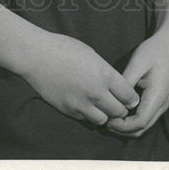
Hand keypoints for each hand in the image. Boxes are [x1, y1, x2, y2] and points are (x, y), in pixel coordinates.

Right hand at [20, 31, 139, 125]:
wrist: (37, 56)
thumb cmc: (64, 48)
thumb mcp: (92, 55)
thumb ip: (105, 72)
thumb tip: (115, 85)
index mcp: (104, 75)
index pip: (128, 96)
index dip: (131, 98)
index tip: (130, 97)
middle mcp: (96, 93)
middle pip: (119, 112)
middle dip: (121, 109)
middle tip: (118, 104)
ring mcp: (81, 104)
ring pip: (103, 120)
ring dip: (105, 115)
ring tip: (102, 107)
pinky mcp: (68, 111)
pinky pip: (85, 119)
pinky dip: (88, 115)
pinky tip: (85, 105)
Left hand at [105, 31, 168, 138]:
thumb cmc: (154, 51)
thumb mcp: (137, 63)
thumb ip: (126, 83)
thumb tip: (113, 100)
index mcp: (158, 96)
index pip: (139, 122)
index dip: (122, 126)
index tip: (107, 119)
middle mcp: (162, 105)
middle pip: (142, 129)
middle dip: (122, 130)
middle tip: (105, 121)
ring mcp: (162, 105)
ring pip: (144, 126)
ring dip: (127, 127)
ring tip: (110, 117)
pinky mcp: (159, 102)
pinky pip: (146, 118)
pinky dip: (132, 121)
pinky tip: (120, 112)